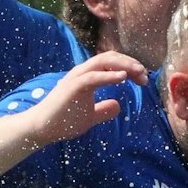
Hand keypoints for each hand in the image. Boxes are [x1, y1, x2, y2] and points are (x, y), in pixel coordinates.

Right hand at [29, 53, 147, 145]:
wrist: (42, 128)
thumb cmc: (63, 121)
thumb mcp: (90, 117)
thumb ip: (104, 110)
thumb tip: (118, 106)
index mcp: (87, 77)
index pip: (112, 64)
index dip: (130, 67)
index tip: (143, 80)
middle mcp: (82, 73)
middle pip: (110, 58)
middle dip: (130, 63)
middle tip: (145, 75)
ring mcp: (77, 78)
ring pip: (102, 62)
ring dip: (123, 65)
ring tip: (138, 72)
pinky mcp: (73, 86)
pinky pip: (93, 76)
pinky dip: (108, 75)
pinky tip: (122, 78)